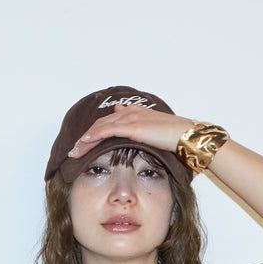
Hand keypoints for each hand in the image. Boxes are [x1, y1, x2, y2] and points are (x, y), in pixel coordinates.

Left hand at [67, 100, 192, 163]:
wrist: (187, 136)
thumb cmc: (176, 138)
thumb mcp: (157, 133)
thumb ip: (144, 130)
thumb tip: (134, 130)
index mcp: (137, 113)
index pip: (111, 120)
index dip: (97, 131)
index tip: (86, 142)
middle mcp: (131, 113)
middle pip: (102, 123)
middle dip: (86, 137)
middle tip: (75, 149)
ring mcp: (131, 118)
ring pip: (100, 127)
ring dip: (85, 139)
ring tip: (75, 151)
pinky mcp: (131, 126)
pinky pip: (106, 130)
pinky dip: (93, 136)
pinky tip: (84, 143)